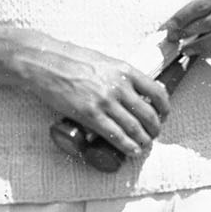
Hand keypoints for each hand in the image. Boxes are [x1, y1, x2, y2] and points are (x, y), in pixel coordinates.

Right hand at [11, 33, 171, 160]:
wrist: (45, 63)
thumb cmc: (71, 60)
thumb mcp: (104, 61)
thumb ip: (119, 75)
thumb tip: (132, 88)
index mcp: (125, 71)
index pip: (156, 92)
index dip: (164, 108)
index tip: (163, 115)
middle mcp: (119, 86)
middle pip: (148, 114)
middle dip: (155, 129)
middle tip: (153, 135)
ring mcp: (105, 102)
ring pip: (134, 128)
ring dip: (143, 141)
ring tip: (144, 146)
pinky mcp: (89, 115)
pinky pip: (114, 135)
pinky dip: (127, 146)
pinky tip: (132, 151)